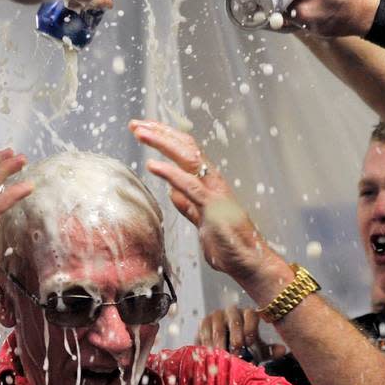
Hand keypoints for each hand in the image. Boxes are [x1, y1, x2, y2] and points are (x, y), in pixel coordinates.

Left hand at [130, 119, 279, 286]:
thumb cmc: (228, 243)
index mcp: (209, 182)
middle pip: (186, 146)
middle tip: (136, 124)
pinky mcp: (212, 206)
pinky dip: (169, 173)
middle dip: (160, 132)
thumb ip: (188, 206)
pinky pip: (188, 185)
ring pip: (187, 157)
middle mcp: (213, 180)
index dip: (165, 137)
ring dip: (162, 142)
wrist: (248, 260)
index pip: (187, 150)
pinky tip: (152, 165)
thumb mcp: (201, 220)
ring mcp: (214, 191)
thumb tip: (172, 193)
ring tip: (141, 132)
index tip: (144, 129)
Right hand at [197, 305, 287, 361]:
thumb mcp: (257, 351)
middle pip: (234, 318)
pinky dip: (207, 342)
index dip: (251, 327)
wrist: (222, 351)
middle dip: (235, 335)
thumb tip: (283, 350)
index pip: (251, 314)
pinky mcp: (204, 322)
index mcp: (249, 315)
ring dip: (220, 341)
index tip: (250, 342)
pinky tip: (210, 353)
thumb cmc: (244, 349)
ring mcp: (217, 315)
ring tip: (223, 355)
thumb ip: (269, 351)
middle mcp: (233, 311)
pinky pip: (204, 330)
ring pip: (218, 325)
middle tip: (237, 351)